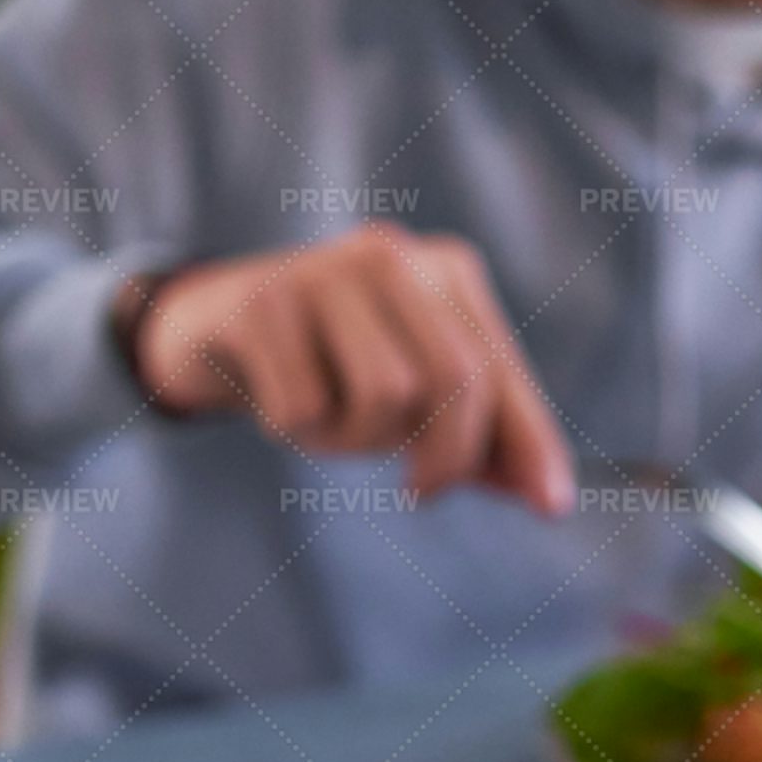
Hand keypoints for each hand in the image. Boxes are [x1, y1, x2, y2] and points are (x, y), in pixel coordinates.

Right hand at [135, 224, 573, 511]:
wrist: (211, 326)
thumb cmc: (330, 366)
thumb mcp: (413, 395)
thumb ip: (480, 439)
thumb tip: (548, 497)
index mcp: (446, 272)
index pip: (499, 369)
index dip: (528, 441)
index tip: (550, 505)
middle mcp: (391, 257)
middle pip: (454, 381)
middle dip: (443, 457)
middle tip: (416, 491)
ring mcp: (322, 272)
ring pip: (384, 395)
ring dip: (355, 442)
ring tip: (329, 424)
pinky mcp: (262, 302)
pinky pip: (305, 406)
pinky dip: (295, 429)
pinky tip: (278, 404)